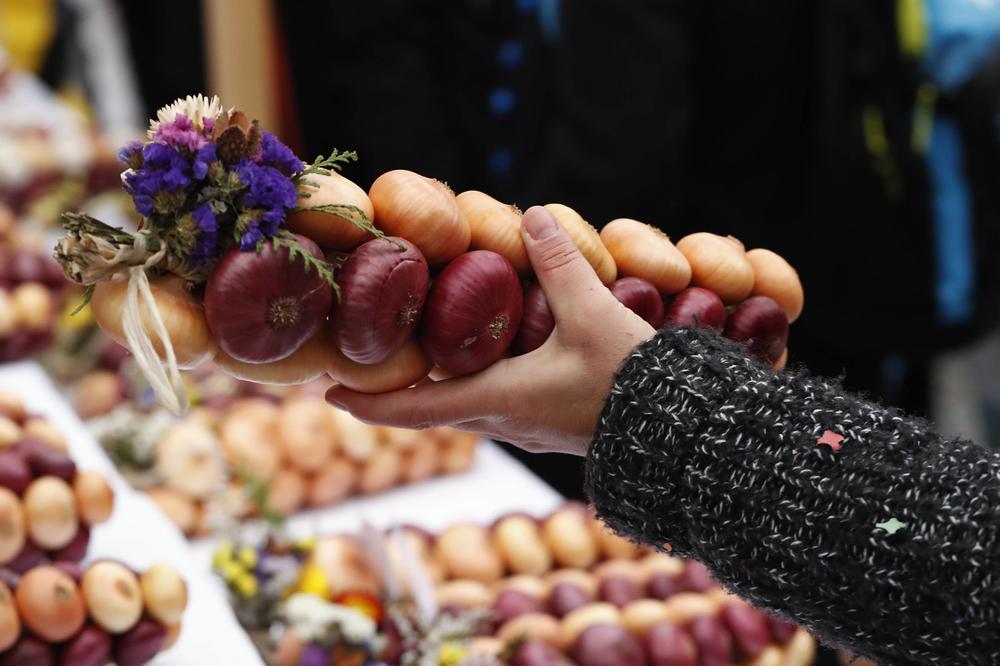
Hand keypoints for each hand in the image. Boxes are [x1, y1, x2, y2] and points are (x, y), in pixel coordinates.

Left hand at [325, 206, 655, 455]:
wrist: (680, 433)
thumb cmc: (630, 382)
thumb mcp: (593, 314)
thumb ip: (559, 263)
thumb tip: (529, 216)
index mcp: (497, 400)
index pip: (411, 410)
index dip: (365, 403)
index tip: (327, 393)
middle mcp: (503, 421)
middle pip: (431, 408)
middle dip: (398, 386)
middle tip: (372, 354)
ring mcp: (527, 429)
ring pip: (466, 405)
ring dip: (438, 383)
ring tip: (425, 346)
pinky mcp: (550, 425)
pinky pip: (497, 404)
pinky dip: (476, 381)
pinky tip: (492, 353)